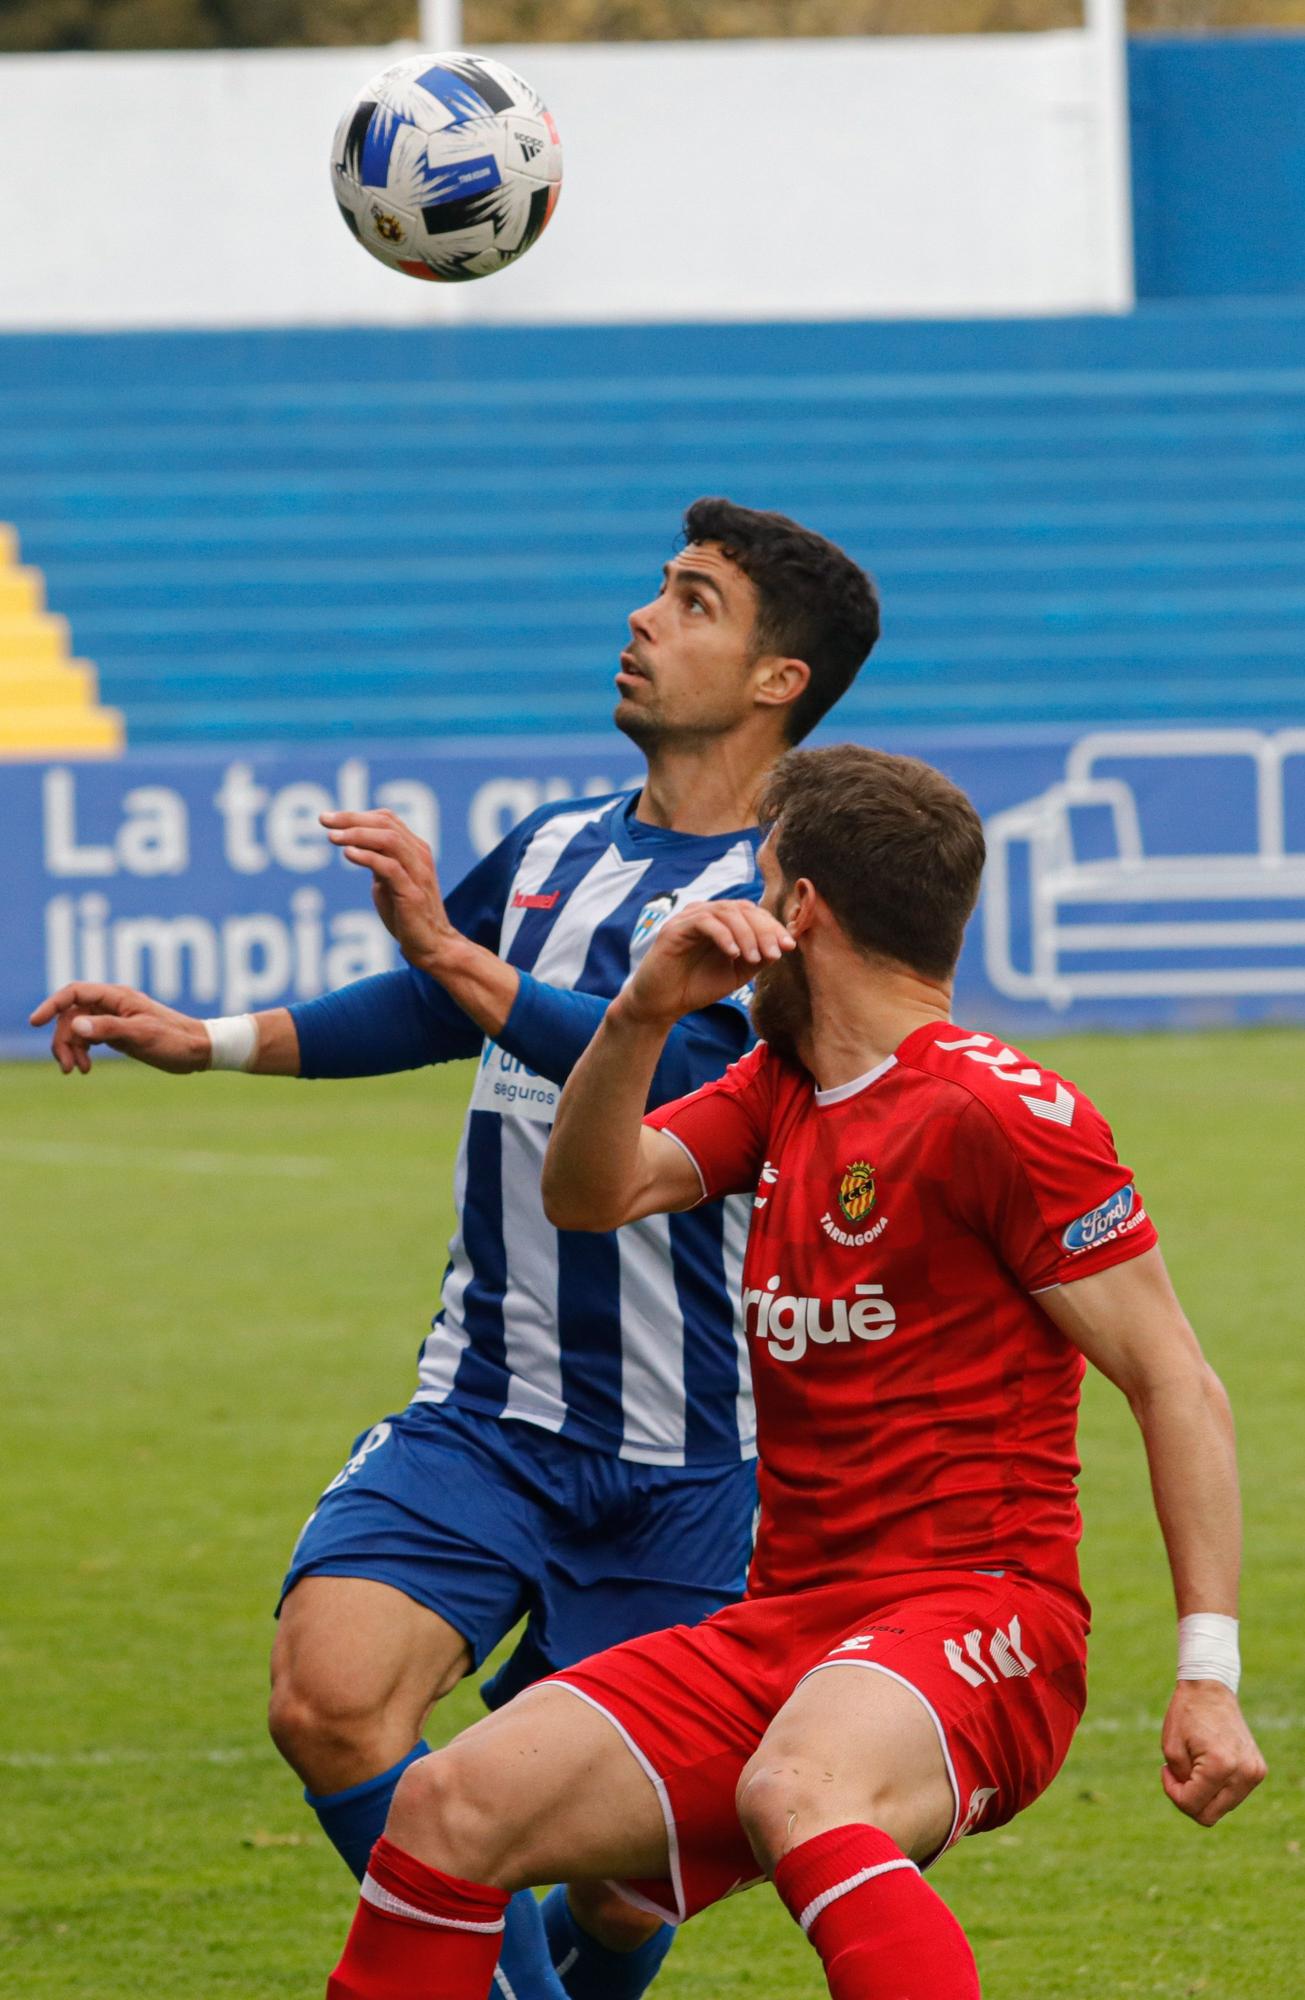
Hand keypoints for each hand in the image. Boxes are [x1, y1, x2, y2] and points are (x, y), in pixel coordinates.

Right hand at [29, 983, 211, 1074]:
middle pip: (71, 1014)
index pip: (74, 993)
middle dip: (63, 1039)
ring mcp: (114, 1018)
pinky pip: (89, 1037)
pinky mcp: (118, 1032)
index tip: (35, 1022)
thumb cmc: (174, 1040)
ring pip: (78, 1028)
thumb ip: (108, 1029)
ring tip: (78, 1070)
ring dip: (71, 1048)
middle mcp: (113, 1004)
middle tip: (67, 1067)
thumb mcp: (141, 1036)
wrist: (198, 1050)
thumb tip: (76, 1024)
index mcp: (118, 997)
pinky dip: (83, 1051)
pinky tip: (85, 1068)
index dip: (52, 1005)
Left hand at [322, 810, 455, 969]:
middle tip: (324, 820)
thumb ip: (378, 862)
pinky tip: (348, 854)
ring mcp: (418, 873)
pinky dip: (367, 857)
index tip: (329, 819)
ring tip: (333, 837)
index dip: (356, 815)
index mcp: (414, 849)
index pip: (386, 819)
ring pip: (389, 840)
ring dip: (357, 834)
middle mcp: (419, 856)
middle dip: (352, 819)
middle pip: (385, 824)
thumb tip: (353, 846)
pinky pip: (390, 867)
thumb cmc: (407, 914)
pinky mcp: (412, 893)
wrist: (431, 945)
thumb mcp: (389, 881)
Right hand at [618, 900, 794, 1028]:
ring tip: (754, 958)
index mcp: (722, 922)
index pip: (753, 913)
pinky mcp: (674, 929)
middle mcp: (706, 914)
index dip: (773, 926)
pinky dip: (723, 935)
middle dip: (763, 930)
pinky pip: (704, 922)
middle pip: (743, 908)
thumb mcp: (737, 973)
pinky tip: (733, 954)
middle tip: (775, 953)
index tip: (789, 946)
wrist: (662, 1004)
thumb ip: (758, 958)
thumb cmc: (697, 986)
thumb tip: (784, 944)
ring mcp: (689, 919)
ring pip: (726, 912)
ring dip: (746, 934)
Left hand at [1160, 1681, 1266, 1825]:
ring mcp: (1254, 1773)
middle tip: (1176, 1775)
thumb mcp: (1171, 1750)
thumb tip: (1194, 1806)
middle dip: (1188, 1800)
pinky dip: (1217, 1788)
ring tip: (1192, 1767)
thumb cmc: (1186, 1715)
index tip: (1164, 1770)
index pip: (1193, 1805)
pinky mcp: (1257, 1770)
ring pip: (1222, 1808)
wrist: (1210, 1688)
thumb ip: (1181, 1784)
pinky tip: (1207, 1766)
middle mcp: (1243, 1773)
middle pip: (1210, 1815)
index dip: (1173, 1793)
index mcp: (1221, 1766)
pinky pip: (1232, 1795)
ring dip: (1203, 1795)